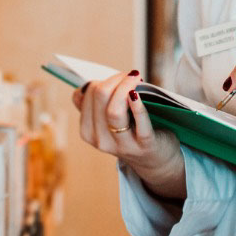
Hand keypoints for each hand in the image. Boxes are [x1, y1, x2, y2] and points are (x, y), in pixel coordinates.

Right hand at [72, 70, 183, 191]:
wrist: (155, 160)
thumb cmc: (132, 132)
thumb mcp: (108, 122)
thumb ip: (93, 105)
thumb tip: (80, 91)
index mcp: (89, 132)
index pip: (88, 94)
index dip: (104, 79)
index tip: (119, 77)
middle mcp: (101, 141)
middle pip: (100, 97)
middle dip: (115, 79)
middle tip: (131, 75)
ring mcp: (123, 145)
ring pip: (114, 111)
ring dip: (126, 87)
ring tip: (137, 78)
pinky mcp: (145, 145)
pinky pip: (140, 125)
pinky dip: (137, 107)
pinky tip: (137, 95)